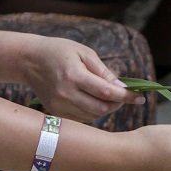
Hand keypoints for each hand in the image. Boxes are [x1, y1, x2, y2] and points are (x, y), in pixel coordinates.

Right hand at [21, 35, 144, 121]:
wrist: (29, 60)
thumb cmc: (60, 52)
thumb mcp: (84, 53)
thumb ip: (104, 72)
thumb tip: (122, 88)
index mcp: (73, 75)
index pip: (106, 92)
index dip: (126, 97)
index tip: (140, 98)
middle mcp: (65, 93)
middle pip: (102, 108)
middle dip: (118, 104)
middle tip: (124, 96)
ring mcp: (59, 105)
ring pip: (94, 116)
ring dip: (106, 108)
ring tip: (108, 96)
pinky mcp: (56, 113)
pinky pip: (83, 118)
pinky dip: (93, 111)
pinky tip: (93, 100)